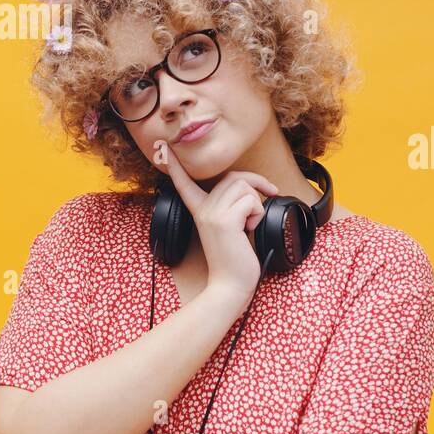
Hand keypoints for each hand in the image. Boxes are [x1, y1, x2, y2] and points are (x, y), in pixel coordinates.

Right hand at [155, 139, 278, 306]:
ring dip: (257, 203)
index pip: (185, 182)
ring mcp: (212, 214)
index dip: (176, 165)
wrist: (230, 286)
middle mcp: (203, 209)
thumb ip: (231, 206)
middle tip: (270, 192)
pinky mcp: (225, 221)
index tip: (163, 148)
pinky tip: (249, 230)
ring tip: (249, 224)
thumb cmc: (235, 259)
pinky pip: (251, 202)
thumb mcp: (230, 227)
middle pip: (234, 176)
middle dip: (256, 182)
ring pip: (244, 187)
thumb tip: (251, 188)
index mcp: (200, 210)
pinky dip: (258, 214)